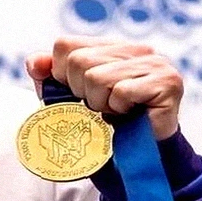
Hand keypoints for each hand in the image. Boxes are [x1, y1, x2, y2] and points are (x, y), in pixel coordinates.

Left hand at [25, 36, 183, 139]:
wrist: (138, 155)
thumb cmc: (105, 124)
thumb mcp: (70, 98)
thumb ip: (50, 76)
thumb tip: (34, 63)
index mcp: (110, 46)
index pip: (65, 45)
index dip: (62, 75)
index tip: (79, 95)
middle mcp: (134, 48)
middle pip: (79, 61)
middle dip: (82, 93)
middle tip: (101, 107)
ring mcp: (154, 62)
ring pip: (98, 77)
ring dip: (101, 104)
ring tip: (116, 112)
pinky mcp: (167, 82)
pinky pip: (122, 92)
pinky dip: (120, 110)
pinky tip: (131, 115)